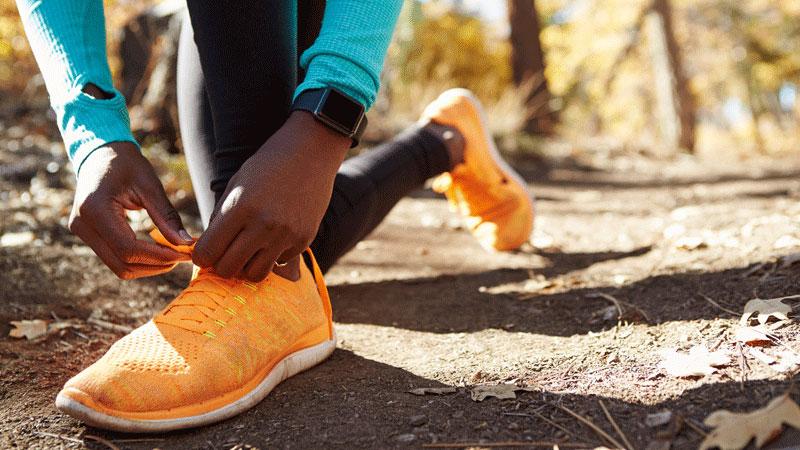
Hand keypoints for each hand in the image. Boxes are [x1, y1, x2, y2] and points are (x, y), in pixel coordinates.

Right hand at [69, 142, 192, 278]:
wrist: (100, 154)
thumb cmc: (126, 164)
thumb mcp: (150, 185)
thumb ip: (166, 216)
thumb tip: (186, 243)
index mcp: (95, 209)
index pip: (128, 249)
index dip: (159, 256)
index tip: (186, 253)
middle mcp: (82, 225)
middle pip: (122, 264)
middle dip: (156, 266)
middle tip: (183, 256)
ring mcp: (82, 232)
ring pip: (118, 267)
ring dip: (149, 266)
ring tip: (174, 254)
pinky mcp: (87, 235)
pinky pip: (115, 258)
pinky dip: (139, 260)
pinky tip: (160, 250)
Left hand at [193, 111, 349, 280]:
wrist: (310, 152)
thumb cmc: (267, 165)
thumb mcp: (236, 185)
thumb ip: (220, 219)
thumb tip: (207, 251)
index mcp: (239, 208)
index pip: (208, 252)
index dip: (202, 256)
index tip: (205, 252)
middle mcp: (263, 225)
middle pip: (228, 269)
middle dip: (222, 265)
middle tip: (225, 254)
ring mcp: (286, 235)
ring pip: (254, 274)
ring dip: (247, 266)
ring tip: (248, 250)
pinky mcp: (303, 240)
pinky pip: (279, 263)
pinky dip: (272, 256)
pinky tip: (274, 236)